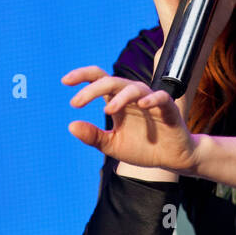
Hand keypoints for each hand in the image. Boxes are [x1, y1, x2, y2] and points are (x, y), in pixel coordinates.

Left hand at [62, 66, 200, 171]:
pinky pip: (160, 98)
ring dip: (120, 96)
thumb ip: (93, 136)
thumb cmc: (142, 148)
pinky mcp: (168, 108)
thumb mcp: (112, 145)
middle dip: (92, 89)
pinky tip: (143, 105)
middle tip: (76, 102)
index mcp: (117, 101)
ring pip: (133, 88)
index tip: (64, 81)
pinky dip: (152, 99)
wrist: (171, 158)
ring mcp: (150, 101)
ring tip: (107, 110)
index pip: (98, 79)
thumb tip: (70, 125)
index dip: (82, 76)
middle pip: (111, 81)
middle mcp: (132, 97)